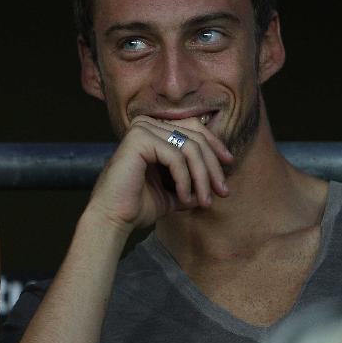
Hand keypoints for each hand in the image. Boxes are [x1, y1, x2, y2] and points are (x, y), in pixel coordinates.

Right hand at [86, 115, 232, 233]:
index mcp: (152, 130)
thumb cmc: (137, 205)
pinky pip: (176, 156)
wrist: (112, 218)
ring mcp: (141, 128)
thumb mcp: (173, 189)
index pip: (193, 128)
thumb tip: (218, 181)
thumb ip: (192, 179)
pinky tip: (183, 198)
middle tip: (222, 192)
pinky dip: (185, 179)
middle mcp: (146, 124)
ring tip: (204, 201)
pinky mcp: (138, 139)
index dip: (214, 146)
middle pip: (195, 136)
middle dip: (212, 166)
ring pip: (189, 147)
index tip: (229, 167)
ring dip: (202, 177)